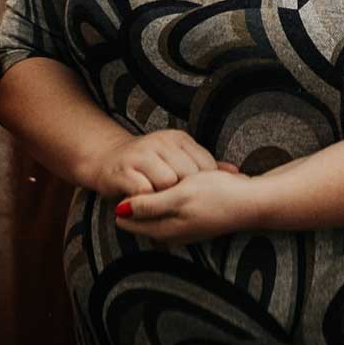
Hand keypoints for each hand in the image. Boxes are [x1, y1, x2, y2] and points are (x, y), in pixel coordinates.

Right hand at [90, 129, 237, 198]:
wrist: (106, 160)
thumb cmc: (148, 165)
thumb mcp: (177, 159)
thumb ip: (204, 166)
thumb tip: (237, 173)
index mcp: (177, 138)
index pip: (204, 163)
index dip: (205, 184)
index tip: (202, 197)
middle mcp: (160, 142)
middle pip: (188, 174)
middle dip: (187, 193)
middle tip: (183, 205)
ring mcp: (141, 155)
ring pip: (167, 182)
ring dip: (167, 198)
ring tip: (166, 206)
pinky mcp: (123, 171)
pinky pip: (144, 191)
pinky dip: (148, 201)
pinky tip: (149, 206)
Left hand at [114, 168, 267, 244]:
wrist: (253, 203)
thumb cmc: (218, 196)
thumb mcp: (180, 196)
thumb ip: (150, 205)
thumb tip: (120, 211)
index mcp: (164, 229)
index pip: (127, 219)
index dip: (122, 200)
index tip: (124, 180)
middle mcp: (171, 233)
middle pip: (140, 218)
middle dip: (134, 200)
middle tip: (134, 176)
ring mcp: (183, 228)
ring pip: (155, 213)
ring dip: (151, 197)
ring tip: (151, 178)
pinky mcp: (194, 220)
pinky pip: (170, 210)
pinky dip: (166, 198)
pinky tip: (174, 184)